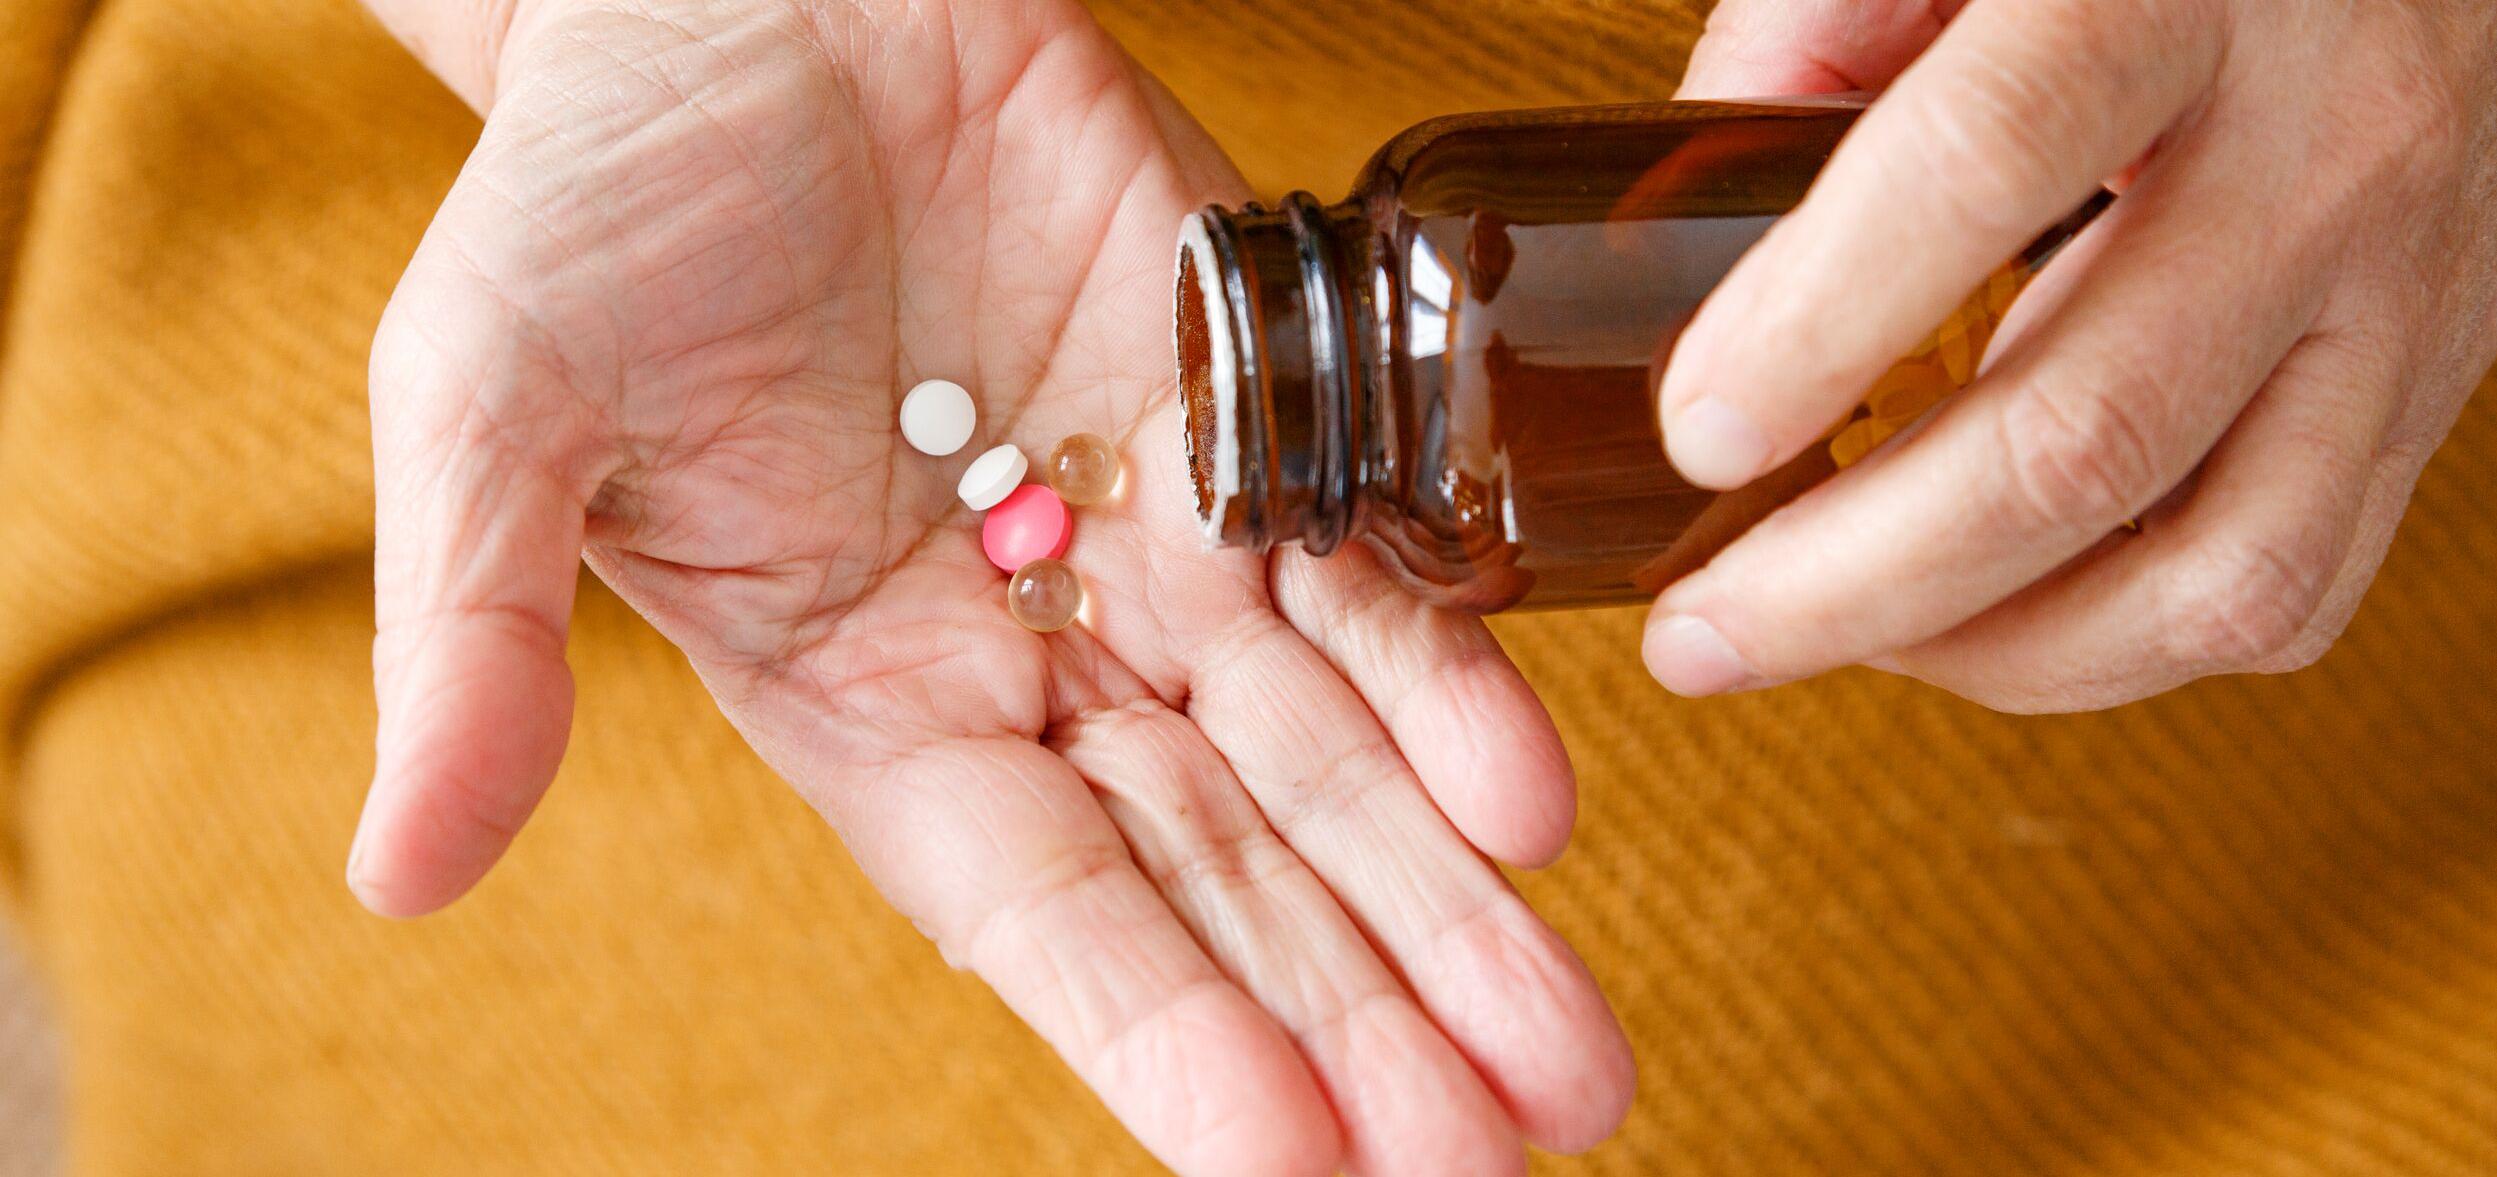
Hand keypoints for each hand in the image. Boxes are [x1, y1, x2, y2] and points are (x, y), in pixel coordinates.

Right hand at [347, 1, 1630, 1171]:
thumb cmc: (598, 194)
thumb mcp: (487, 405)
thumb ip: (470, 637)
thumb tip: (396, 880)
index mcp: (870, 708)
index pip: (1043, 913)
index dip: (1163, 1036)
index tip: (1289, 1166)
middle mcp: (1037, 660)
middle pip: (1227, 877)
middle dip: (1363, 1021)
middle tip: (1502, 1162)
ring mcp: (1162, 543)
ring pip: (1332, 760)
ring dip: (1450, 907)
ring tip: (1571, 1065)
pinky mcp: (1260, 418)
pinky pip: (1377, 571)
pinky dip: (1459, 683)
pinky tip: (1537, 808)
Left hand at [1648, 0, 2496, 710]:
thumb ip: (1811, 35)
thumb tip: (1668, 241)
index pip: (1982, 164)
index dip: (1818, 324)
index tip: (1696, 433)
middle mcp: (2321, 145)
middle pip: (2085, 431)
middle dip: (1854, 579)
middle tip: (1700, 632)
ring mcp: (2398, 289)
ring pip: (2215, 572)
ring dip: (1989, 651)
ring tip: (1840, 640)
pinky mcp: (2428, 387)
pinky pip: (2294, 591)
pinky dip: (2120, 647)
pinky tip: (1992, 615)